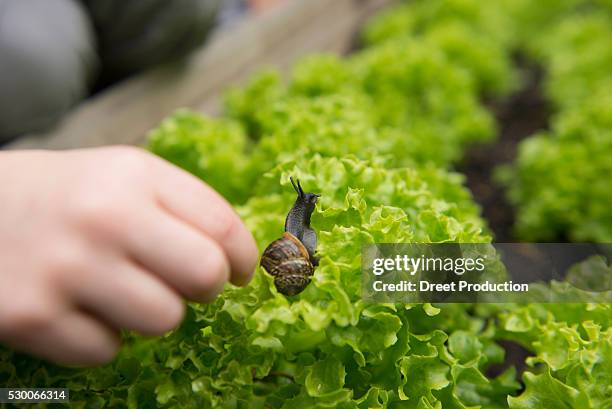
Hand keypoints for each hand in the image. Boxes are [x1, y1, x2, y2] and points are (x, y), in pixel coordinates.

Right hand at [0, 146, 257, 365]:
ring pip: (163, 320)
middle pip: (204, 275)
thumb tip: (237, 260)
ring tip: (122, 290)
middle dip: (206, 287)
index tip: (240, 271)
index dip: (243, 258)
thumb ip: (184, 208)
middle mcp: (104, 216)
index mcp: (135, 175)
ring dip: (152, 313)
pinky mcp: (32, 317)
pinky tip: (80, 307)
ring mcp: (66, 269)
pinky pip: (107, 351)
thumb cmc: (68, 196)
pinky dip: (101, 336)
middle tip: (186, 283)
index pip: (221, 226)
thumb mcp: (125, 176)